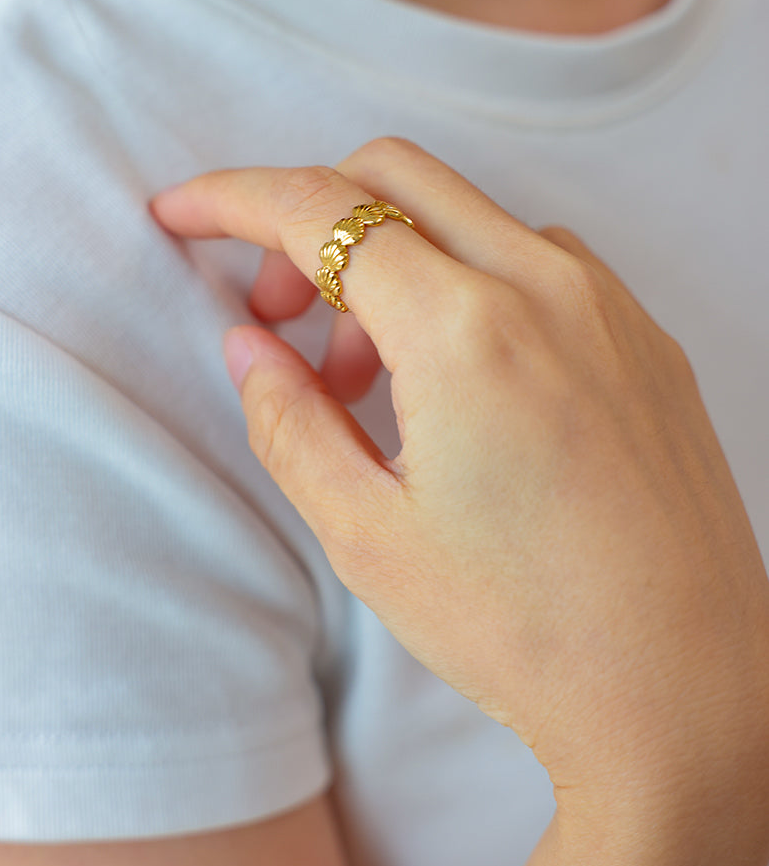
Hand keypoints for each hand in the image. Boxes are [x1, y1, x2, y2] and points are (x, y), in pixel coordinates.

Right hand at [151, 137, 768, 823]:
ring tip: (367, 379)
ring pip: (465, 215)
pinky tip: (453, 382)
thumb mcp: (367, 534)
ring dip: (390, 261)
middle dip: (309, 221)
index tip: (180, 211)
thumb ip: (289, 420)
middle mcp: (547, 288)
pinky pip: (533, 261)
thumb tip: (250, 346)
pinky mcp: (644, 337)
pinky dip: (465, 282)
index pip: (321, 210)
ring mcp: (608, 305)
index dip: (232, 199)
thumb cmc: (526, 629)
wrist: (685, 691)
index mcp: (467, 329)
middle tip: (276, 314)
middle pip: (393, 175)